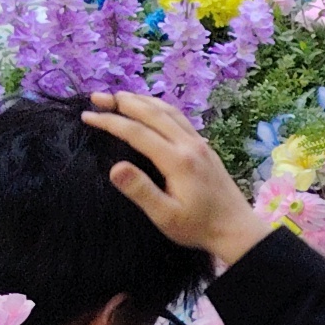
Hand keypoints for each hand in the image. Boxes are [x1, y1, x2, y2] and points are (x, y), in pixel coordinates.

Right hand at [84, 92, 263, 271]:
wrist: (237, 229)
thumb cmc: (198, 227)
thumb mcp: (165, 216)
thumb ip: (141, 191)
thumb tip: (115, 168)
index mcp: (178, 161)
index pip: (137, 132)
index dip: (110, 121)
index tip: (87, 116)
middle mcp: (190, 145)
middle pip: (153, 113)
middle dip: (122, 102)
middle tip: (96, 97)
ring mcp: (200, 143)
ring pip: (169, 111)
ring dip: (142, 100)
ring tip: (118, 96)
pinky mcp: (204, 147)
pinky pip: (179, 117)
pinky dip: (160, 107)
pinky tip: (151, 108)